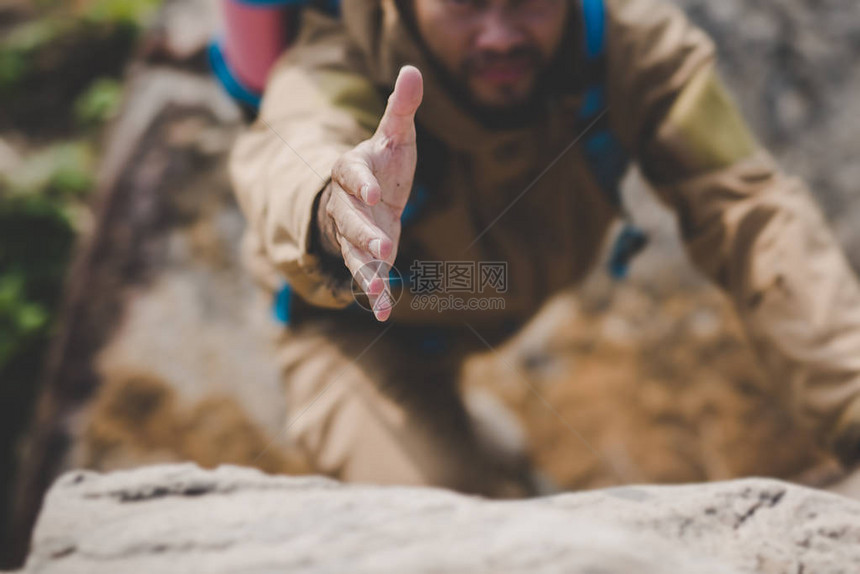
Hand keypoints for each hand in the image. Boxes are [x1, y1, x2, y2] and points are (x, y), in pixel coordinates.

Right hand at [318, 65, 423, 320]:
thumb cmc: (383, 160)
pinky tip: (385, 312)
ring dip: (365, 271)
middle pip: (349, 220)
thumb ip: (402, 108)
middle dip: (365, 235)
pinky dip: (375, 293)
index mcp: (352, 169)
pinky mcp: (362, 254)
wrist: (366, 191)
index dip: (361, 185)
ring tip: (378, 291)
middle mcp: (346, 204)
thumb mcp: (395, 133)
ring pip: (353, 252)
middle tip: (385, 248)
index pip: (350, 174)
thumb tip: (413, 70)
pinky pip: (364, 274)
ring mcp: (351, 232)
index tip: (378, 195)